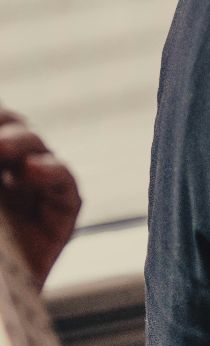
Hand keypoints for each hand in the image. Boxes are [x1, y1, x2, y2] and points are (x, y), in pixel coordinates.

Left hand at [0, 107, 79, 288]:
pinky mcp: (59, 220)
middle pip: (14, 130)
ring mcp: (32, 198)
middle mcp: (6, 180)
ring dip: (20, 141)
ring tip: (0, 148)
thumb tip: (26, 161)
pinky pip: (67, 186)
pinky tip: (33, 170)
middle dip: (4, 124)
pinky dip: (53, 172)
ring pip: (38, 150)